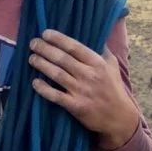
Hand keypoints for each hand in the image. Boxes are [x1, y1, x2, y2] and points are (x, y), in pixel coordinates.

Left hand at [28, 30, 140, 149]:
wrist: (120, 117)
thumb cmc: (114, 89)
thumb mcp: (112, 66)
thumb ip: (102, 50)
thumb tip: (93, 33)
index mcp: (97, 63)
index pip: (75, 47)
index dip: (58, 39)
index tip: (45, 33)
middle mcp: (89, 75)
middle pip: (62, 58)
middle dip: (45, 49)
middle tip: (33, 43)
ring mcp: (81, 91)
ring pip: (57, 74)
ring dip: (42, 65)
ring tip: (31, 58)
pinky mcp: (76, 106)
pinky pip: (56, 96)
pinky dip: (44, 89)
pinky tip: (35, 83)